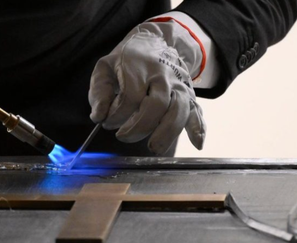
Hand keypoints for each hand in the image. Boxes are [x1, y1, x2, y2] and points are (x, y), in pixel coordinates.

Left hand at [89, 20, 205, 153]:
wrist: (156, 41)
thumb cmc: (127, 60)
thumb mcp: (105, 68)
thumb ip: (98, 92)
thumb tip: (97, 117)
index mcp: (140, 69)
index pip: (130, 97)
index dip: (116, 116)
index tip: (107, 122)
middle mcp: (163, 76)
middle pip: (157, 105)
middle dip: (139, 127)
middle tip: (123, 136)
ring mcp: (179, 85)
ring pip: (180, 110)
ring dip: (167, 132)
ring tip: (154, 147)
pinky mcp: (189, 94)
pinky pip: (197, 111)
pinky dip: (199, 128)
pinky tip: (197, 144)